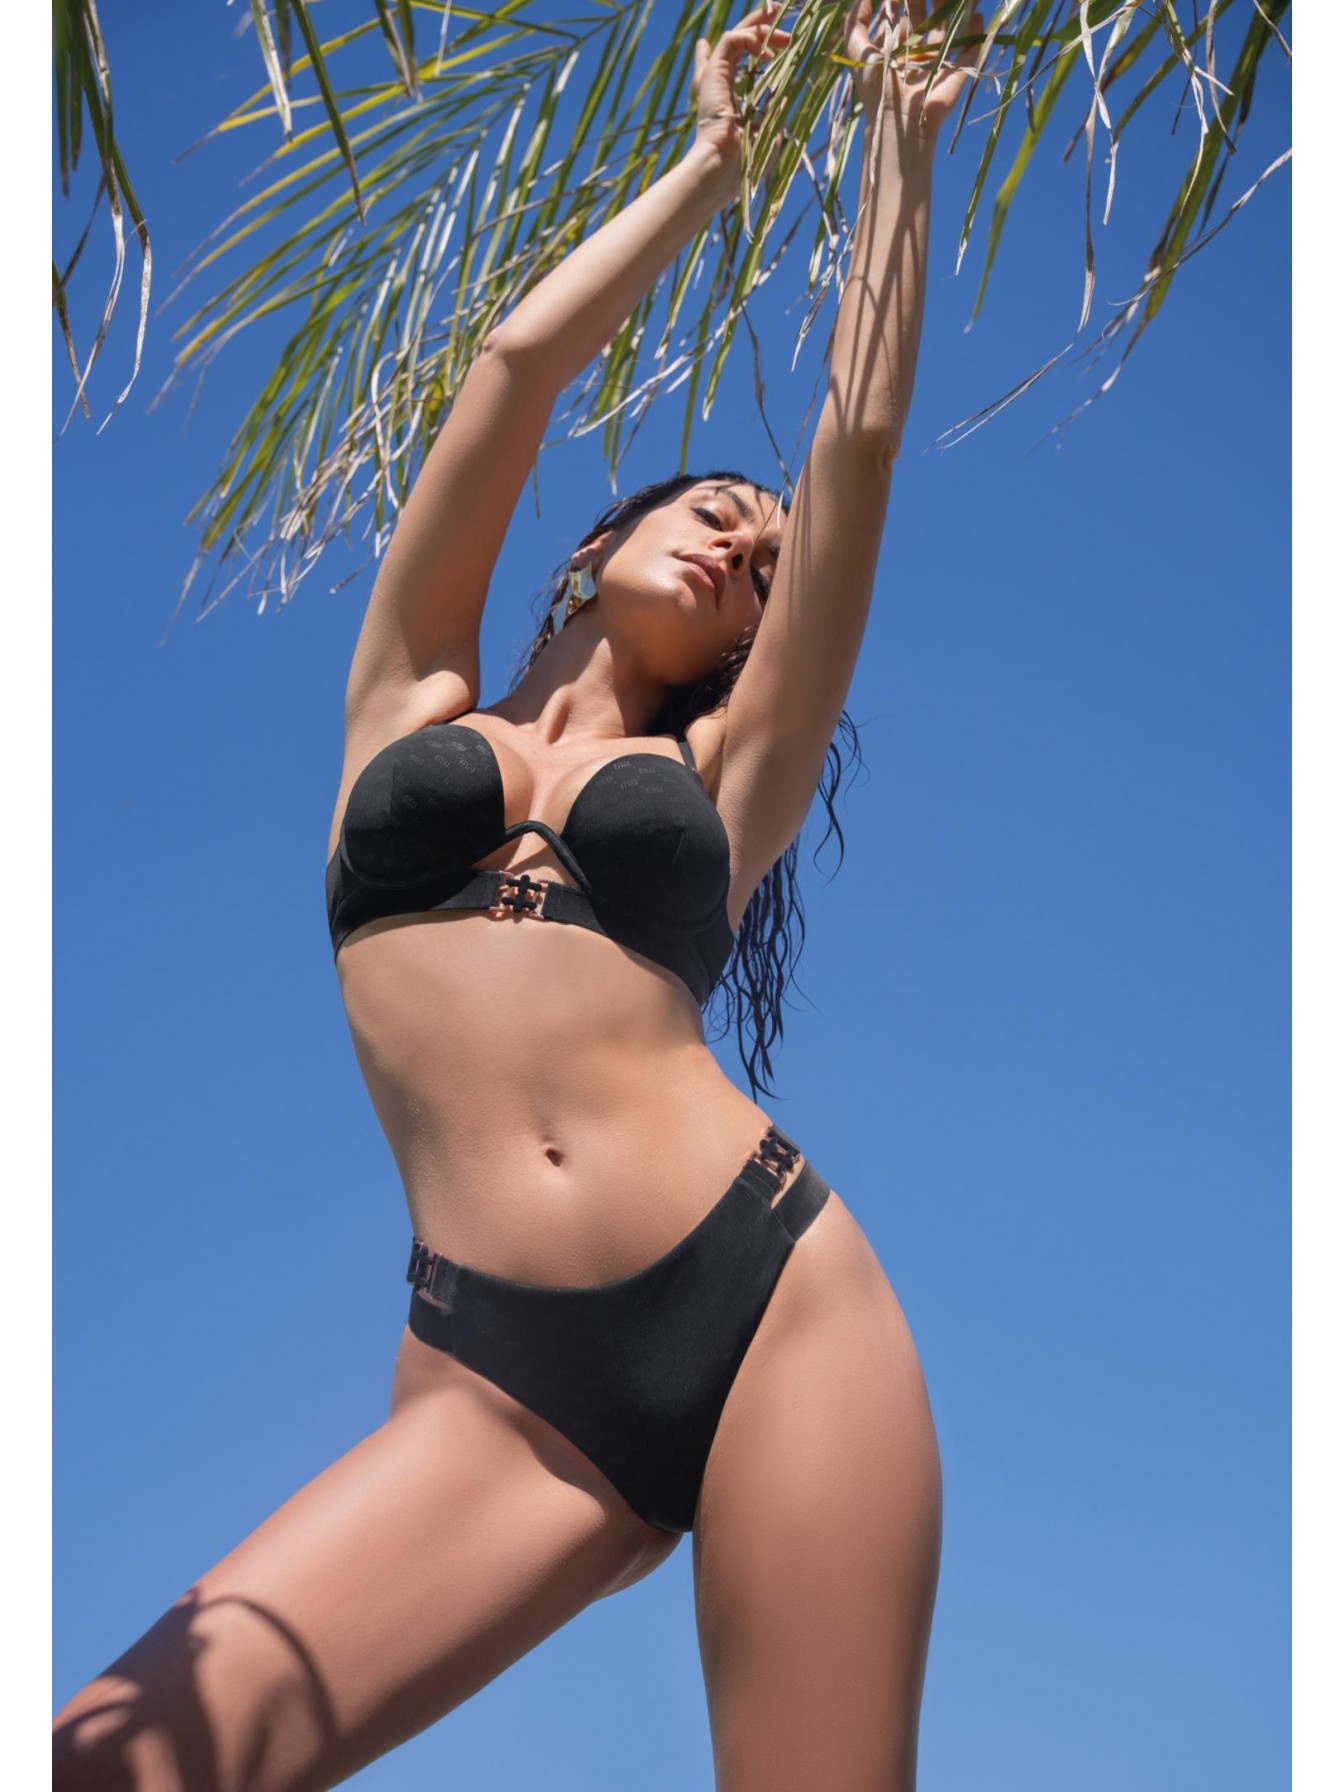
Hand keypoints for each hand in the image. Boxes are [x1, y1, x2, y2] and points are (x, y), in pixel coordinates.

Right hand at [691, 5, 791, 173]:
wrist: (725, 167)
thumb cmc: (746, 161)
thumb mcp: (767, 132)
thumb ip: (772, 110)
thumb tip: (782, 94)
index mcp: (729, 99)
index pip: (735, 63)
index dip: (751, 46)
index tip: (775, 45)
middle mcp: (720, 85)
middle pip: (738, 42)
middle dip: (760, 27)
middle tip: (784, 27)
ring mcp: (716, 78)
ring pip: (735, 36)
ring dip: (761, 29)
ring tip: (786, 38)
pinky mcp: (714, 73)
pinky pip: (731, 40)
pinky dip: (750, 39)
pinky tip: (767, 55)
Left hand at [845, 0, 981, 136]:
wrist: (900, 121)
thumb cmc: (876, 89)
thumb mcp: (857, 52)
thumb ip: (856, 23)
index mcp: (898, 46)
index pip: (906, 13)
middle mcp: (919, 51)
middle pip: (928, 14)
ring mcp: (939, 60)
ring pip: (950, 26)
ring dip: (954, 5)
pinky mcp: (956, 72)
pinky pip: (971, 49)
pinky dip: (977, 31)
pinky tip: (978, 13)